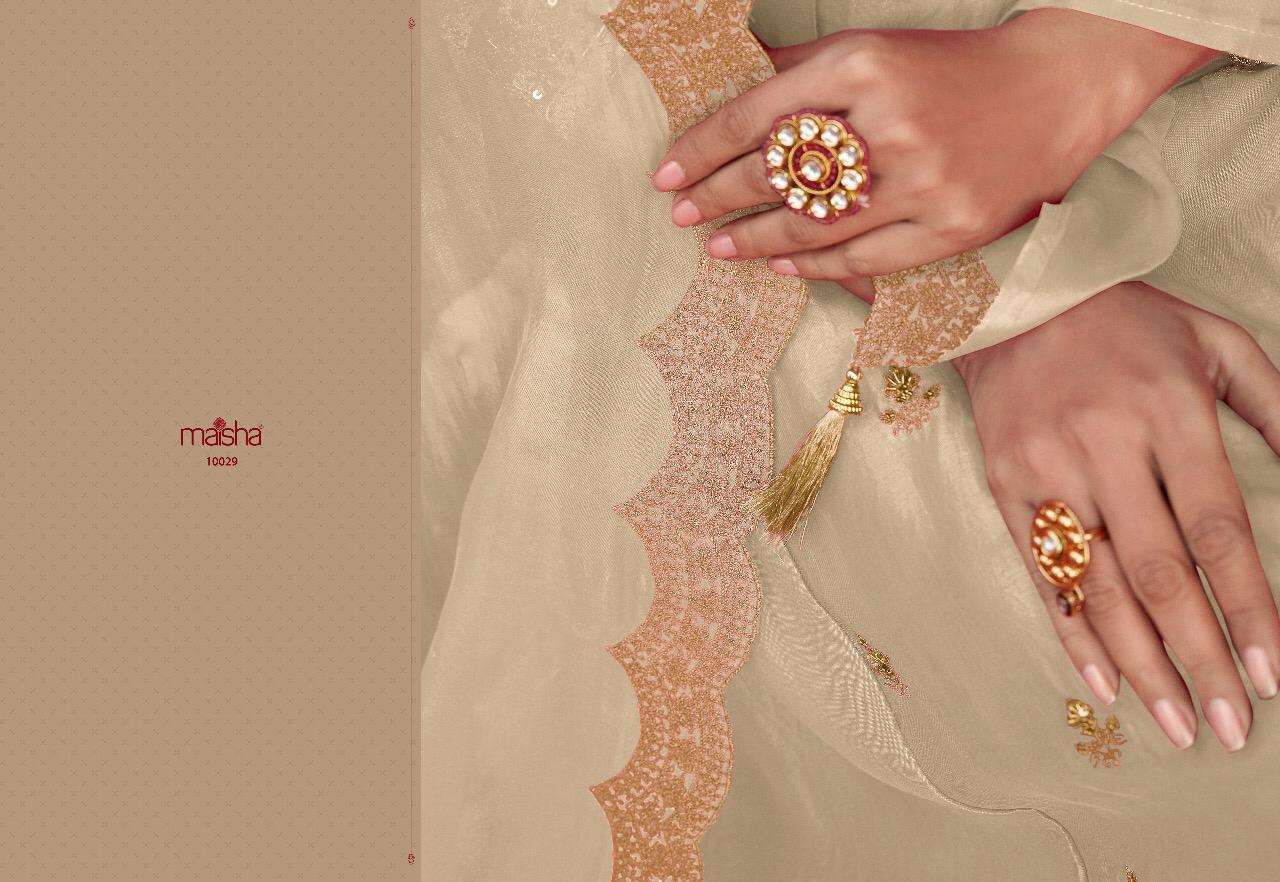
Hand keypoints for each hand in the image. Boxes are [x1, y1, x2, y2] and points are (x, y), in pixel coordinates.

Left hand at [652, 10, 1215, 277]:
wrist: (1056, 89)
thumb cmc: (953, 68)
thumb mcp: (876, 49)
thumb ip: (803, 68)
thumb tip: (734, 78)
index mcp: (864, 65)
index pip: (757, 116)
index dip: (701, 150)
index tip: (665, 175)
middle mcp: (890, 122)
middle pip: (777, 172)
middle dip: (717, 197)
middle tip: (681, 216)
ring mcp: (924, 180)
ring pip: (815, 223)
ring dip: (755, 238)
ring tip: (719, 247)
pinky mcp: (952, 226)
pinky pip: (865, 258)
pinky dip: (817, 265)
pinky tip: (782, 265)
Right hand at [953, 282, 1279, 751]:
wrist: (1009, 298)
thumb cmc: (1126, 321)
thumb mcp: (1215, 341)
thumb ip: (1273, 405)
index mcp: (1167, 410)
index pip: (1217, 528)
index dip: (1248, 606)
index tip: (1273, 671)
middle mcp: (1104, 446)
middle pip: (1157, 572)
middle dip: (1199, 656)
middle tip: (1229, 726)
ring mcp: (1046, 469)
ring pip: (1095, 584)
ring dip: (1139, 663)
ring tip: (1176, 724)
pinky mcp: (1004, 485)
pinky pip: (1039, 572)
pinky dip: (1071, 632)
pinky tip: (1102, 683)